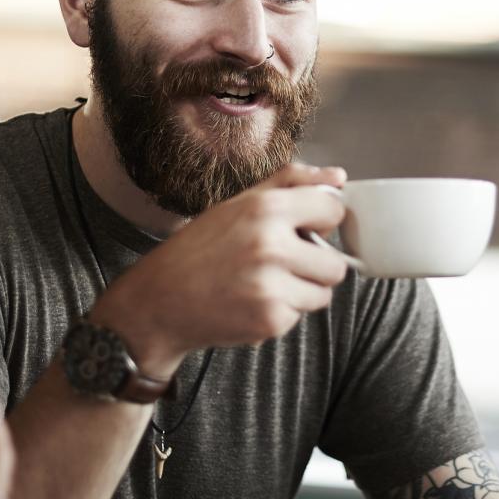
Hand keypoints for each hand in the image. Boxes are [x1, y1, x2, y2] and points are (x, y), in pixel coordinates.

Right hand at [93, 163, 348, 374]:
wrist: (159, 301)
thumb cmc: (199, 249)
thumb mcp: (238, 204)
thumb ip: (291, 182)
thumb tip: (338, 177)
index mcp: (266, 209)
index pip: (333, 210)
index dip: (321, 221)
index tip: (305, 228)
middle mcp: (272, 246)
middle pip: (337, 264)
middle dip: (316, 266)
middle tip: (283, 264)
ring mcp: (272, 287)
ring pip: (322, 294)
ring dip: (301, 291)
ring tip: (265, 283)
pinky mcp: (270, 321)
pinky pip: (299, 316)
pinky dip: (281, 312)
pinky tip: (252, 302)